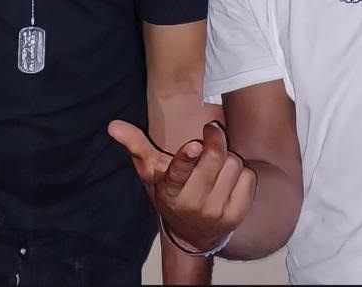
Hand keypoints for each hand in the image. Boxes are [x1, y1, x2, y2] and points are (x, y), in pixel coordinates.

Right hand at [108, 119, 255, 251]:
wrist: (193, 235)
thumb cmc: (171, 193)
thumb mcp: (151, 172)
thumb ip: (135, 146)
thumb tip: (113, 125)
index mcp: (170, 190)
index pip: (178, 173)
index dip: (187, 158)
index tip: (194, 145)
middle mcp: (193, 203)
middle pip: (214, 158)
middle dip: (215, 138)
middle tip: (211, 130)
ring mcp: (216, 211)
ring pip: (234, 163)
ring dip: (228, 158)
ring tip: (216, 166)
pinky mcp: (237, 215)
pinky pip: (248, 177)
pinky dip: (241, 173)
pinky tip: (228, 180)